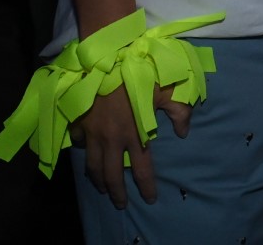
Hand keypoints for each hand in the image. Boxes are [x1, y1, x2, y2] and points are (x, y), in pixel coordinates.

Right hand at [72, 85, 191, 208]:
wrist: (107, 58)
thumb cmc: (141, 73)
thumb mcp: (169, 90)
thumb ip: (180, 113)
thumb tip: (184, 133)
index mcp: (135, 134)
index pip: (142, 170)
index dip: (146, 188)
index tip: (150, 199)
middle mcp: (112, 140)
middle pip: (112, 176)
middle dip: (117, 194)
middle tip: (121, 204)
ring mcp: (92, 133)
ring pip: (92, 167)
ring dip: (98, 181)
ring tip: (103, 188)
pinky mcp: (79, 124)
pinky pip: (80, 145)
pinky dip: (84, 154)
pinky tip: (89, 157)